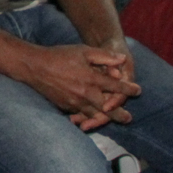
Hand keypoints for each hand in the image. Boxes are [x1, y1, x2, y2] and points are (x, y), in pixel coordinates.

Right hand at [15, 44, 141, 130]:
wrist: (34, 67)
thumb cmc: (59, 56)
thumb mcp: (83, 50)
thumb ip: (104, 56)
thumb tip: (122, 59)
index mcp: (91, 78)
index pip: (115, 86)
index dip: (128, 89)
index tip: (138, 91)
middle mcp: (85, 93)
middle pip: (108, 108)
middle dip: (120, 114)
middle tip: (129, 118)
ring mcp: (74, 102)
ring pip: (94, 115)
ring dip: (105, 119)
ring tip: (113, 121)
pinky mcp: (65, 107)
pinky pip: (80, 115)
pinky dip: (88, 118)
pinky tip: (91, 119)